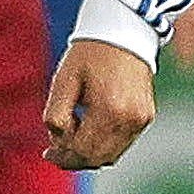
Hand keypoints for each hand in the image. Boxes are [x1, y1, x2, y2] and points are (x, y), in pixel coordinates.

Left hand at [41, 37, 155, 169]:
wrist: (123, 34)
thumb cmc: (89, 55)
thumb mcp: (64, 81)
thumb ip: (56, 115)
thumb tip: (58, 142)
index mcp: (110, 110)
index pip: (83, 150)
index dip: (62, 156)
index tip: (47, 153)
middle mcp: (131, 119)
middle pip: (97, 158)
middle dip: (73, 159)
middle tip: (54, 153)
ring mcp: (142, 120)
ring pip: (111, 155)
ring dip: (88, 155)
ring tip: (68, 142)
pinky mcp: (146, 117)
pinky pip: (122, 144)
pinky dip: (102, 146)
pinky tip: (87, 133)